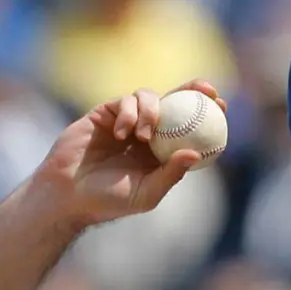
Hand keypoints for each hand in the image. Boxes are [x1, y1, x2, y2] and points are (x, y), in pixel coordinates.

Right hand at [33, 79, 228, 227]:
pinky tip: (122, 133)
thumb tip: (196, 154)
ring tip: (144, 136)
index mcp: (162, 151)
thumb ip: (171, 174)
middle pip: (174, 102)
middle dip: (192, 89)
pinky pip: (122, 102)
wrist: (68, 195)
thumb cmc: (109, 200)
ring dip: (152, 111)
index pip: (189, 125)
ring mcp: (125, 121)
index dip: (207, 112)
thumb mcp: (147, 193)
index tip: (222, 105)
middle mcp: (147, 133)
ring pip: (148, 97)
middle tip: (206, 89)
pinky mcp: (104, 113)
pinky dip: (127, 114)